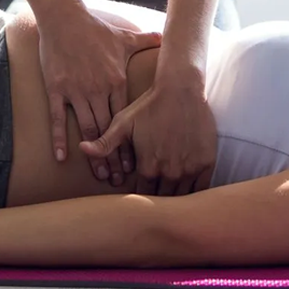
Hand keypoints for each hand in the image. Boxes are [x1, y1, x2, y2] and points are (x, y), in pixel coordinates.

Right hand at [36, 4, 161, 184]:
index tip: (134, 164)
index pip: (125, 120)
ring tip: (98, 174)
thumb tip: (165, 36)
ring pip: (88, 129)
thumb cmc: (95, 29)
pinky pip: (59, 119)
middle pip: (108, 131)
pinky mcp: (57, 89)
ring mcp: (76, 91)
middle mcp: (98, 90)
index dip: (130, 144)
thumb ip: (145, 40)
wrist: (64, 18)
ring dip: (93, 154)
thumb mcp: (124, 37)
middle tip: (118, 180)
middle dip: (114, 157)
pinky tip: (62, 158)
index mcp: (116, 82)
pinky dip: (60, 139)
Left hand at [79, 78, 215, 196]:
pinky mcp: (206, 163)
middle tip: (156, 199)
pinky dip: (195, 192)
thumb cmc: (150, 105)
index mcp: (148, 168)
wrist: (181, 89)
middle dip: (158, 199)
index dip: (141, 196)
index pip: (143, 196)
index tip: (141, 193)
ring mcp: (190, 169)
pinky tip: (190, 192)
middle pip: (162, 198)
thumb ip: (104, 142)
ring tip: (172, 197)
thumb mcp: (123, 123)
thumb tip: (81, 149)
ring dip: (176, 197)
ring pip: (182, 196)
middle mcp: (169, 173)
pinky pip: (201, 188)